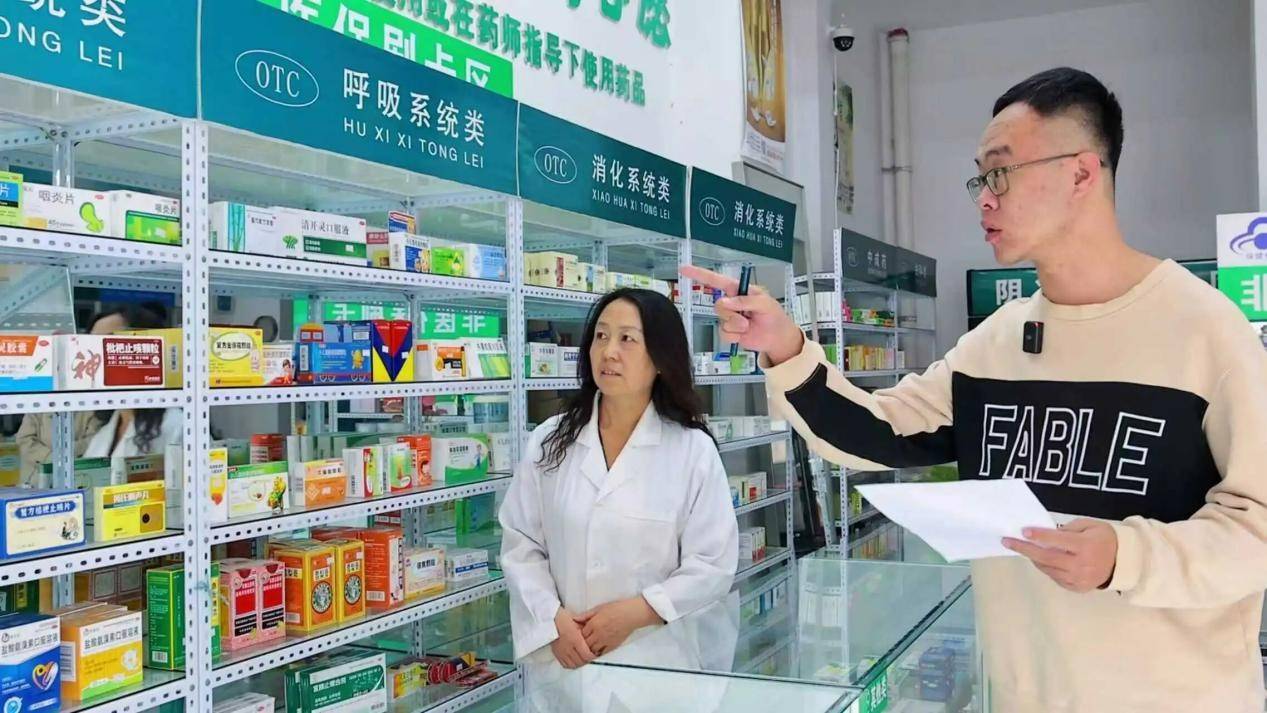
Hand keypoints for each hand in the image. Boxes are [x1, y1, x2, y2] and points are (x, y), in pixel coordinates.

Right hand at [550, 607, 595, 668]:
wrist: (551, 620)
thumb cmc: (565, 619)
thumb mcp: (579, 623)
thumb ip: (588, 632)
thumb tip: (596, 639)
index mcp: (575, 639)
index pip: (587, 655)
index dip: (593, 656)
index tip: (596, 653)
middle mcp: (568, 647)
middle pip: (581, 661)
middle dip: (588, 660)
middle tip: (591, 656)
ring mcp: (562, 652)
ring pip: (574, 665)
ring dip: (580, 663)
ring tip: (584, 658)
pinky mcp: (557, 654)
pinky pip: (566, 665)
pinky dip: (572, 664)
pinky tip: (575, 660)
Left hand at [576, 596, 662, 656]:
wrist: (632, 614)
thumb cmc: (617, 609)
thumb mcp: (599, 608)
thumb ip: (586, 615)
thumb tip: (575, 618)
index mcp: (594, 624)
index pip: (580, 634)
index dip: (577, 635)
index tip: (577, 634)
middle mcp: (598, 634)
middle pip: (584, 643)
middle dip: (581, 643)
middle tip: (580, 641)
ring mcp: (605, 641)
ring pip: (591, 650)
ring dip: (588, 649)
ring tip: (587, 646)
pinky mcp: (612, 646)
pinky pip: (601, 653)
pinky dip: (597, 653)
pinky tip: (595, 649)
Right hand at [679, 265, 803, 364]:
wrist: (777, 338)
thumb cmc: (774, 316)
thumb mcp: (765, 303)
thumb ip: (745, 301)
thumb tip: (725, 302)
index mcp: (738, 290)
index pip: (716, 280)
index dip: (699, 274)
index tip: (684, 270)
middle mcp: (731, 302)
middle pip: (718, 306)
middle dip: (732, 314)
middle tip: (747, 319)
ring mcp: (729, 318)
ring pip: (721, 321)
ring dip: (736, 326)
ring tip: (749, 326)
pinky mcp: (730, 331)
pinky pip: (724, 334)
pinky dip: (735, 336)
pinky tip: (744, 335)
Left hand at [1002, 519, 1117, 592]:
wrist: (1123, 562)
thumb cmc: (1104, 538)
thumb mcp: (1090, 525)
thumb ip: (1068, 529)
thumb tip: (1046, 534)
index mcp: (1086, 546)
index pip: (1057, 540)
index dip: (1039, 536)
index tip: (1023, 531)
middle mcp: (1081, 565)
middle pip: (1047, 557)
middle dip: (1025, 549)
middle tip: (1007, 541)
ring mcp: (1078, 579)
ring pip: (1048, 569)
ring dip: (1033, 558)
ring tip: (1023, 548)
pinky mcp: (1076, 588)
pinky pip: (1054, 577)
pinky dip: (1045, 567)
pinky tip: (1041, 559)